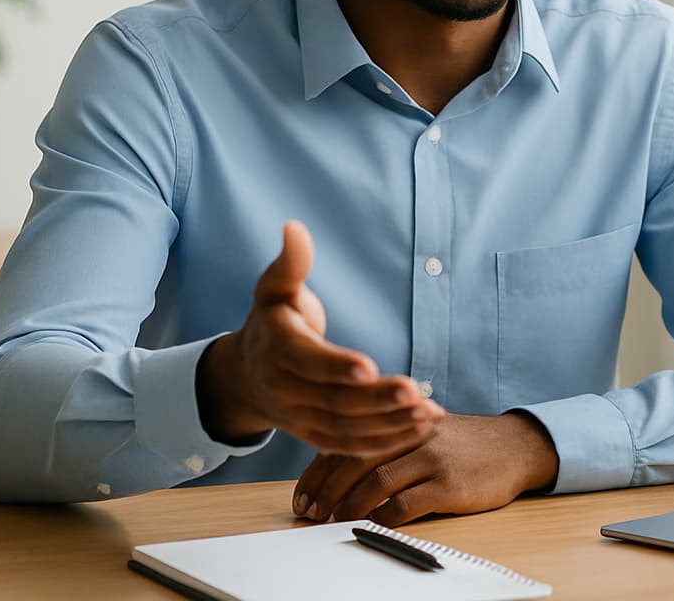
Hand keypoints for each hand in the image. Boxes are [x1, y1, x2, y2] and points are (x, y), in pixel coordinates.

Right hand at [196, 220, 443, 453]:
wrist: (244, 376)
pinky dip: (385, 442)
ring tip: (429, 412)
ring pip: (345, 429)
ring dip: (389, 424)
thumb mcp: (274, 289)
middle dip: (377, 400)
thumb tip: (294, 227)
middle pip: (333, 401)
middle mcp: (284, 390)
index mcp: (276, 350)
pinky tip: (419, 428)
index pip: (307, 362)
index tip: (369, 367)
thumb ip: (290, 263)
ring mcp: (299, 418)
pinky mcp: (314, 437)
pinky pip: (350, 446)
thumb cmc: (272, 322)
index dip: (337, 366)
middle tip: (416, 392)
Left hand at [291, 412, 559, 526]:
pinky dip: (383, 518)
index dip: (317, 472)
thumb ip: (388, 442)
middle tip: (311, 515)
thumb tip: (339, 471)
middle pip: (354, 461)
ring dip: (349, 507)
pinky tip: (372, 526)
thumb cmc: (464, 443)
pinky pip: (405, 504)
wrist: (515, 446)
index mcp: (400, 420)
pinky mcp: (448, 484)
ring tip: (334, 523)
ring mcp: (431, 458)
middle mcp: (411, 433)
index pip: (346, 442)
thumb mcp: (423, 430)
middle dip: (326, 492)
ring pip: (375, 482)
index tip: (302, 497)